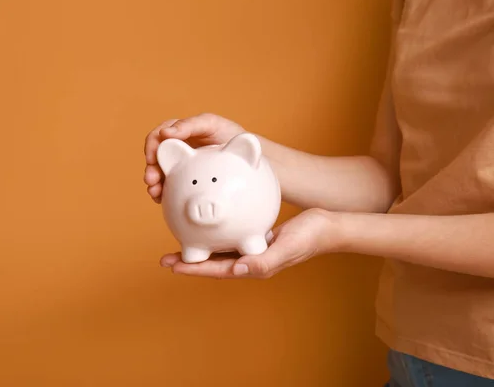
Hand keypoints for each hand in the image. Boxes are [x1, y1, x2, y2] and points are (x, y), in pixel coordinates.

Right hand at [143, 113, 245, 202]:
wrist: (250, 158)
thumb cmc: (231, 136)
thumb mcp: (212, 124)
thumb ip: (191, 125)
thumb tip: (167, 133)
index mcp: (181, 132)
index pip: (159, 136)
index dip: (152, 147)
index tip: (151, 158)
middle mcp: (178, 148)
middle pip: (156, 157)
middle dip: (151, 168)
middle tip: (151, 180)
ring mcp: (181, 164)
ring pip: (160, 172)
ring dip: (154, 182)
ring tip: (155, 193)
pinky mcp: (185, 179)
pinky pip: (170, 185)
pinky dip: (163, 192)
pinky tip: (161, 200)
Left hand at [159, 209, 343, 278]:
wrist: (328, 226)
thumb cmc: (311, 236)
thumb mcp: (288, 247)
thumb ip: (265, 261)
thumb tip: (238, 269)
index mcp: (254, 266)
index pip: (218, 270)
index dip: (194, 268)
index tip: (172, 265)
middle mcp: (250, 260)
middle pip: (213, 263)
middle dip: (190, 261)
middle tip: (166, 258)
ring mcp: (253, 249)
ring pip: (220, 250)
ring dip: (201, 247)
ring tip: (181, 240)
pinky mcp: (258, 236)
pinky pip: (232, 235)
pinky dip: (218, 231)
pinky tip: (210, 222)